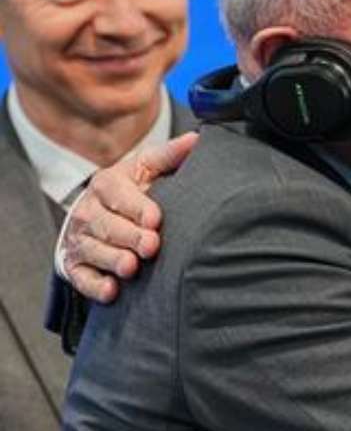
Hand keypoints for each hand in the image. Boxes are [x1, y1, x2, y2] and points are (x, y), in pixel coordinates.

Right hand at [61, 131, 198, 302]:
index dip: (137, 207)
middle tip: (151, 246)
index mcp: (106, 184)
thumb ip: (169, 155)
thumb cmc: (133, 187)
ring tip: (132, 268)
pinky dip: (93, 285)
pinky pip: (80, 277)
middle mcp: (88, 211)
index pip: (119, 195)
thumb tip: (196, 139)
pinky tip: (111, 291)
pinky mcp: (74, 264)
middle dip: (128, 236)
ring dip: (112, 260)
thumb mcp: (148, 166)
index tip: (156, 218)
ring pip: (93, 251)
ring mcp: (79, 238)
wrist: (101, 210)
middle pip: (106, 226)